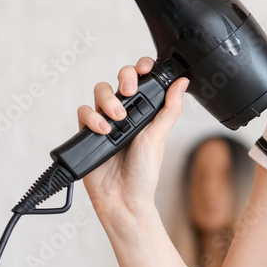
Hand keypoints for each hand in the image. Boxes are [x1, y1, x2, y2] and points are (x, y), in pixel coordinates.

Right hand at [76, 57, 189, 224]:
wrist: (123, 199)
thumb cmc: (144, 172)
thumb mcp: (159, 137)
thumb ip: (170, 109)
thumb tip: (182, 83)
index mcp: (145, 112)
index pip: (141, 81)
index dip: (140, 68)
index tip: (144, 68)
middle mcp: (125, 114)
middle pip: (117, 80)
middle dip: (123, 78)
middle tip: (129, 91)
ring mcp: (105, 122)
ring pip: (99, 93)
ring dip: (108, 101)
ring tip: (118, 119)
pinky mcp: (88, 133)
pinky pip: (83, 113)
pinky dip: (92, 118)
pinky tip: (104, 131)